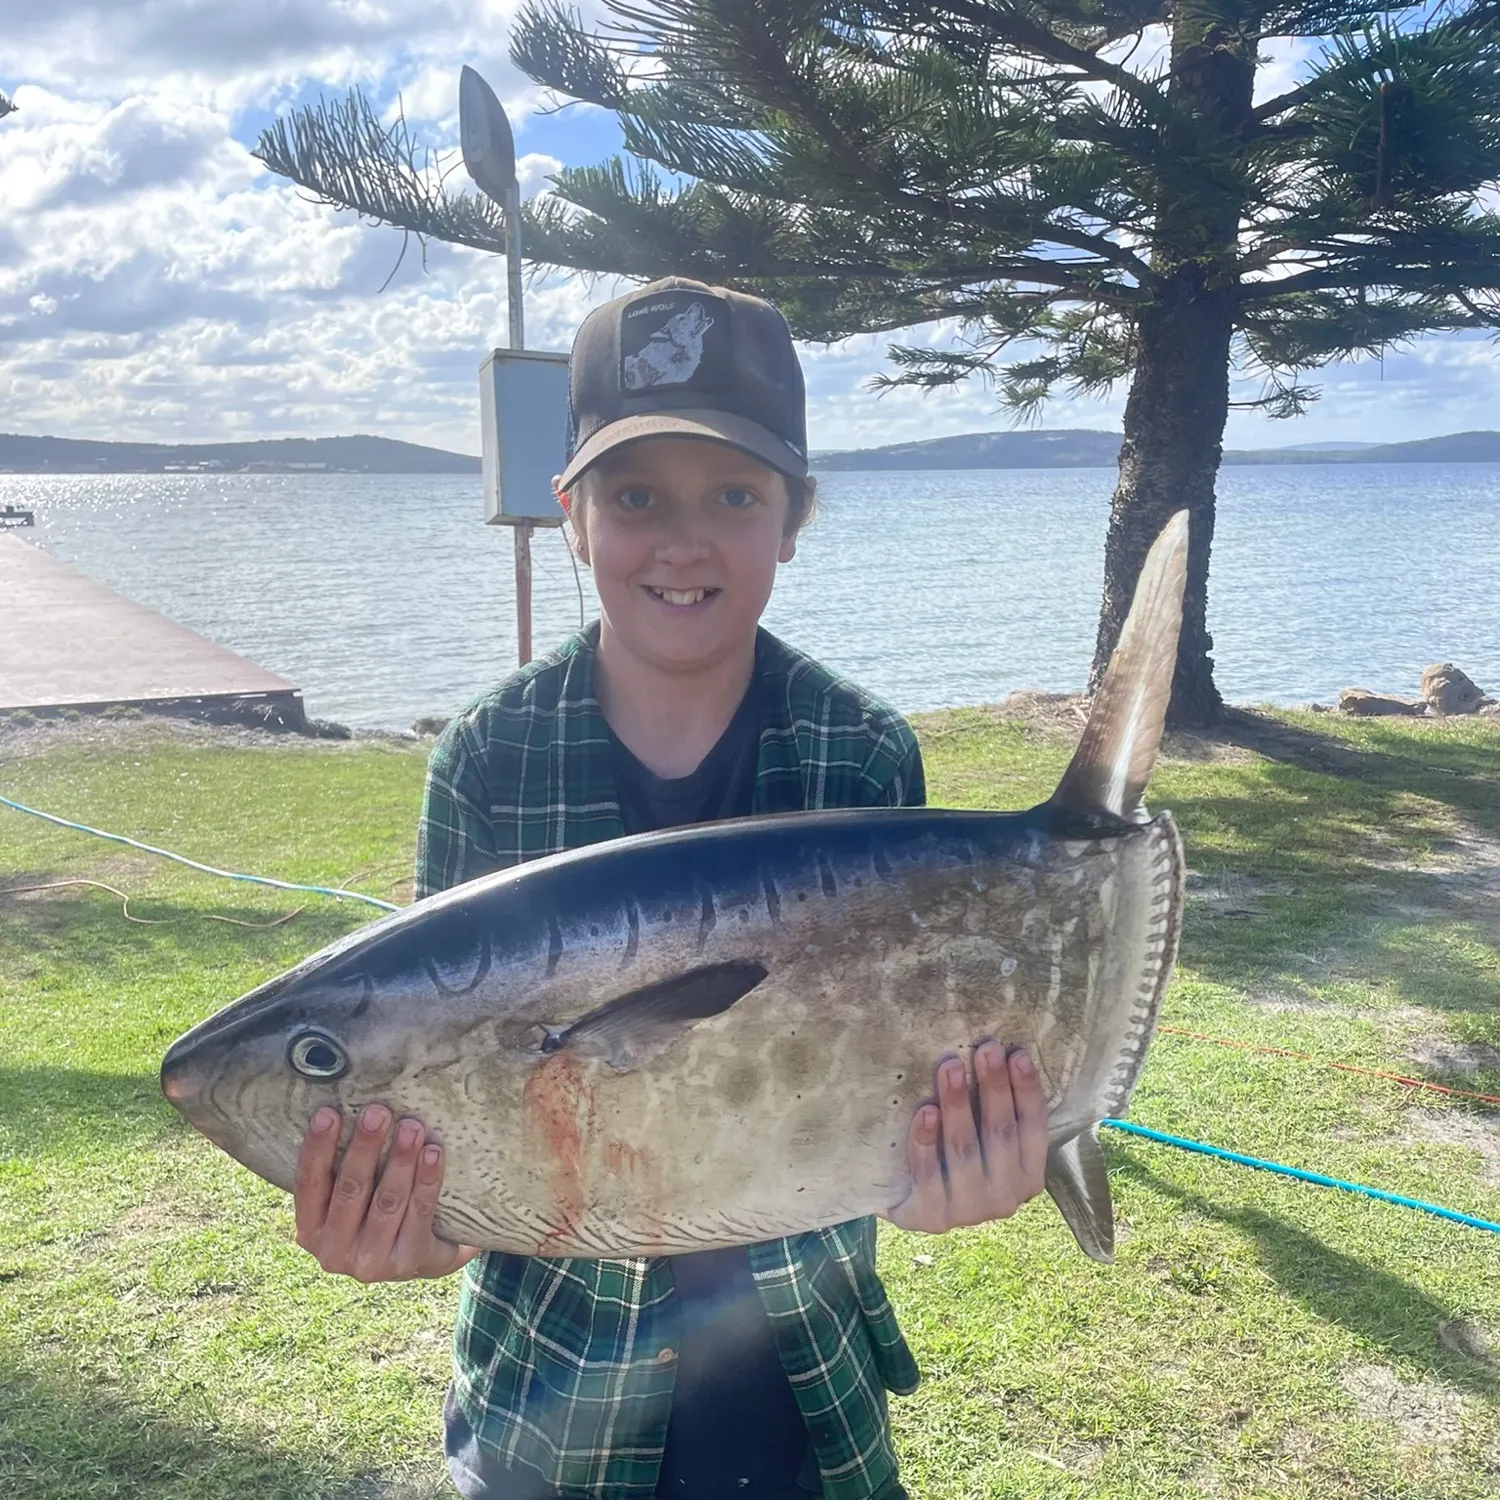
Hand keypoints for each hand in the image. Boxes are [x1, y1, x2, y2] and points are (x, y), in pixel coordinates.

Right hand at [294, 1103, 479, 1281]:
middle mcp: (334, 1252)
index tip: (328, 1112)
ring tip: (412, 1126)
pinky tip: (433, 1152)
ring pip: (387, 1201)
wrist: (417, 1258)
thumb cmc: (374, 1213)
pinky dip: (427, 1179)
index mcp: (311, 1231)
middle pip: (350, 1190)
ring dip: (400, 1160)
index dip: (317, 1148)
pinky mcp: (409, 1260)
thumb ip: (340, 1167)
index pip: (309, 1185)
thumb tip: (342, 1102)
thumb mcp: (348, 1200)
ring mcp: (372, 1262)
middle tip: (378, 1112)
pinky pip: (420, 1212)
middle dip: (365, 1147)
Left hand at [884, 1041, 1047, 1233]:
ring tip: (950, 1066)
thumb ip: (995, 1110)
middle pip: (1000, 1134)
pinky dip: (926, 1140)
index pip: (1033, 1128)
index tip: (1016, 1054)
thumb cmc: (954, 1159)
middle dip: (993, 1087)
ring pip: (964, 1149)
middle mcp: (1005, 1197)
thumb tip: (1000, 1053)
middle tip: (985, 1049)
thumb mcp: (984, 1138)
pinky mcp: (932, 1216)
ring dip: (957, 1105)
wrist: (911, 1205)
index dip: (1026, 1091)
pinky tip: (924, 1111)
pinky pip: (928, 1172)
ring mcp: (969, 1210)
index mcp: (1029, 1176)